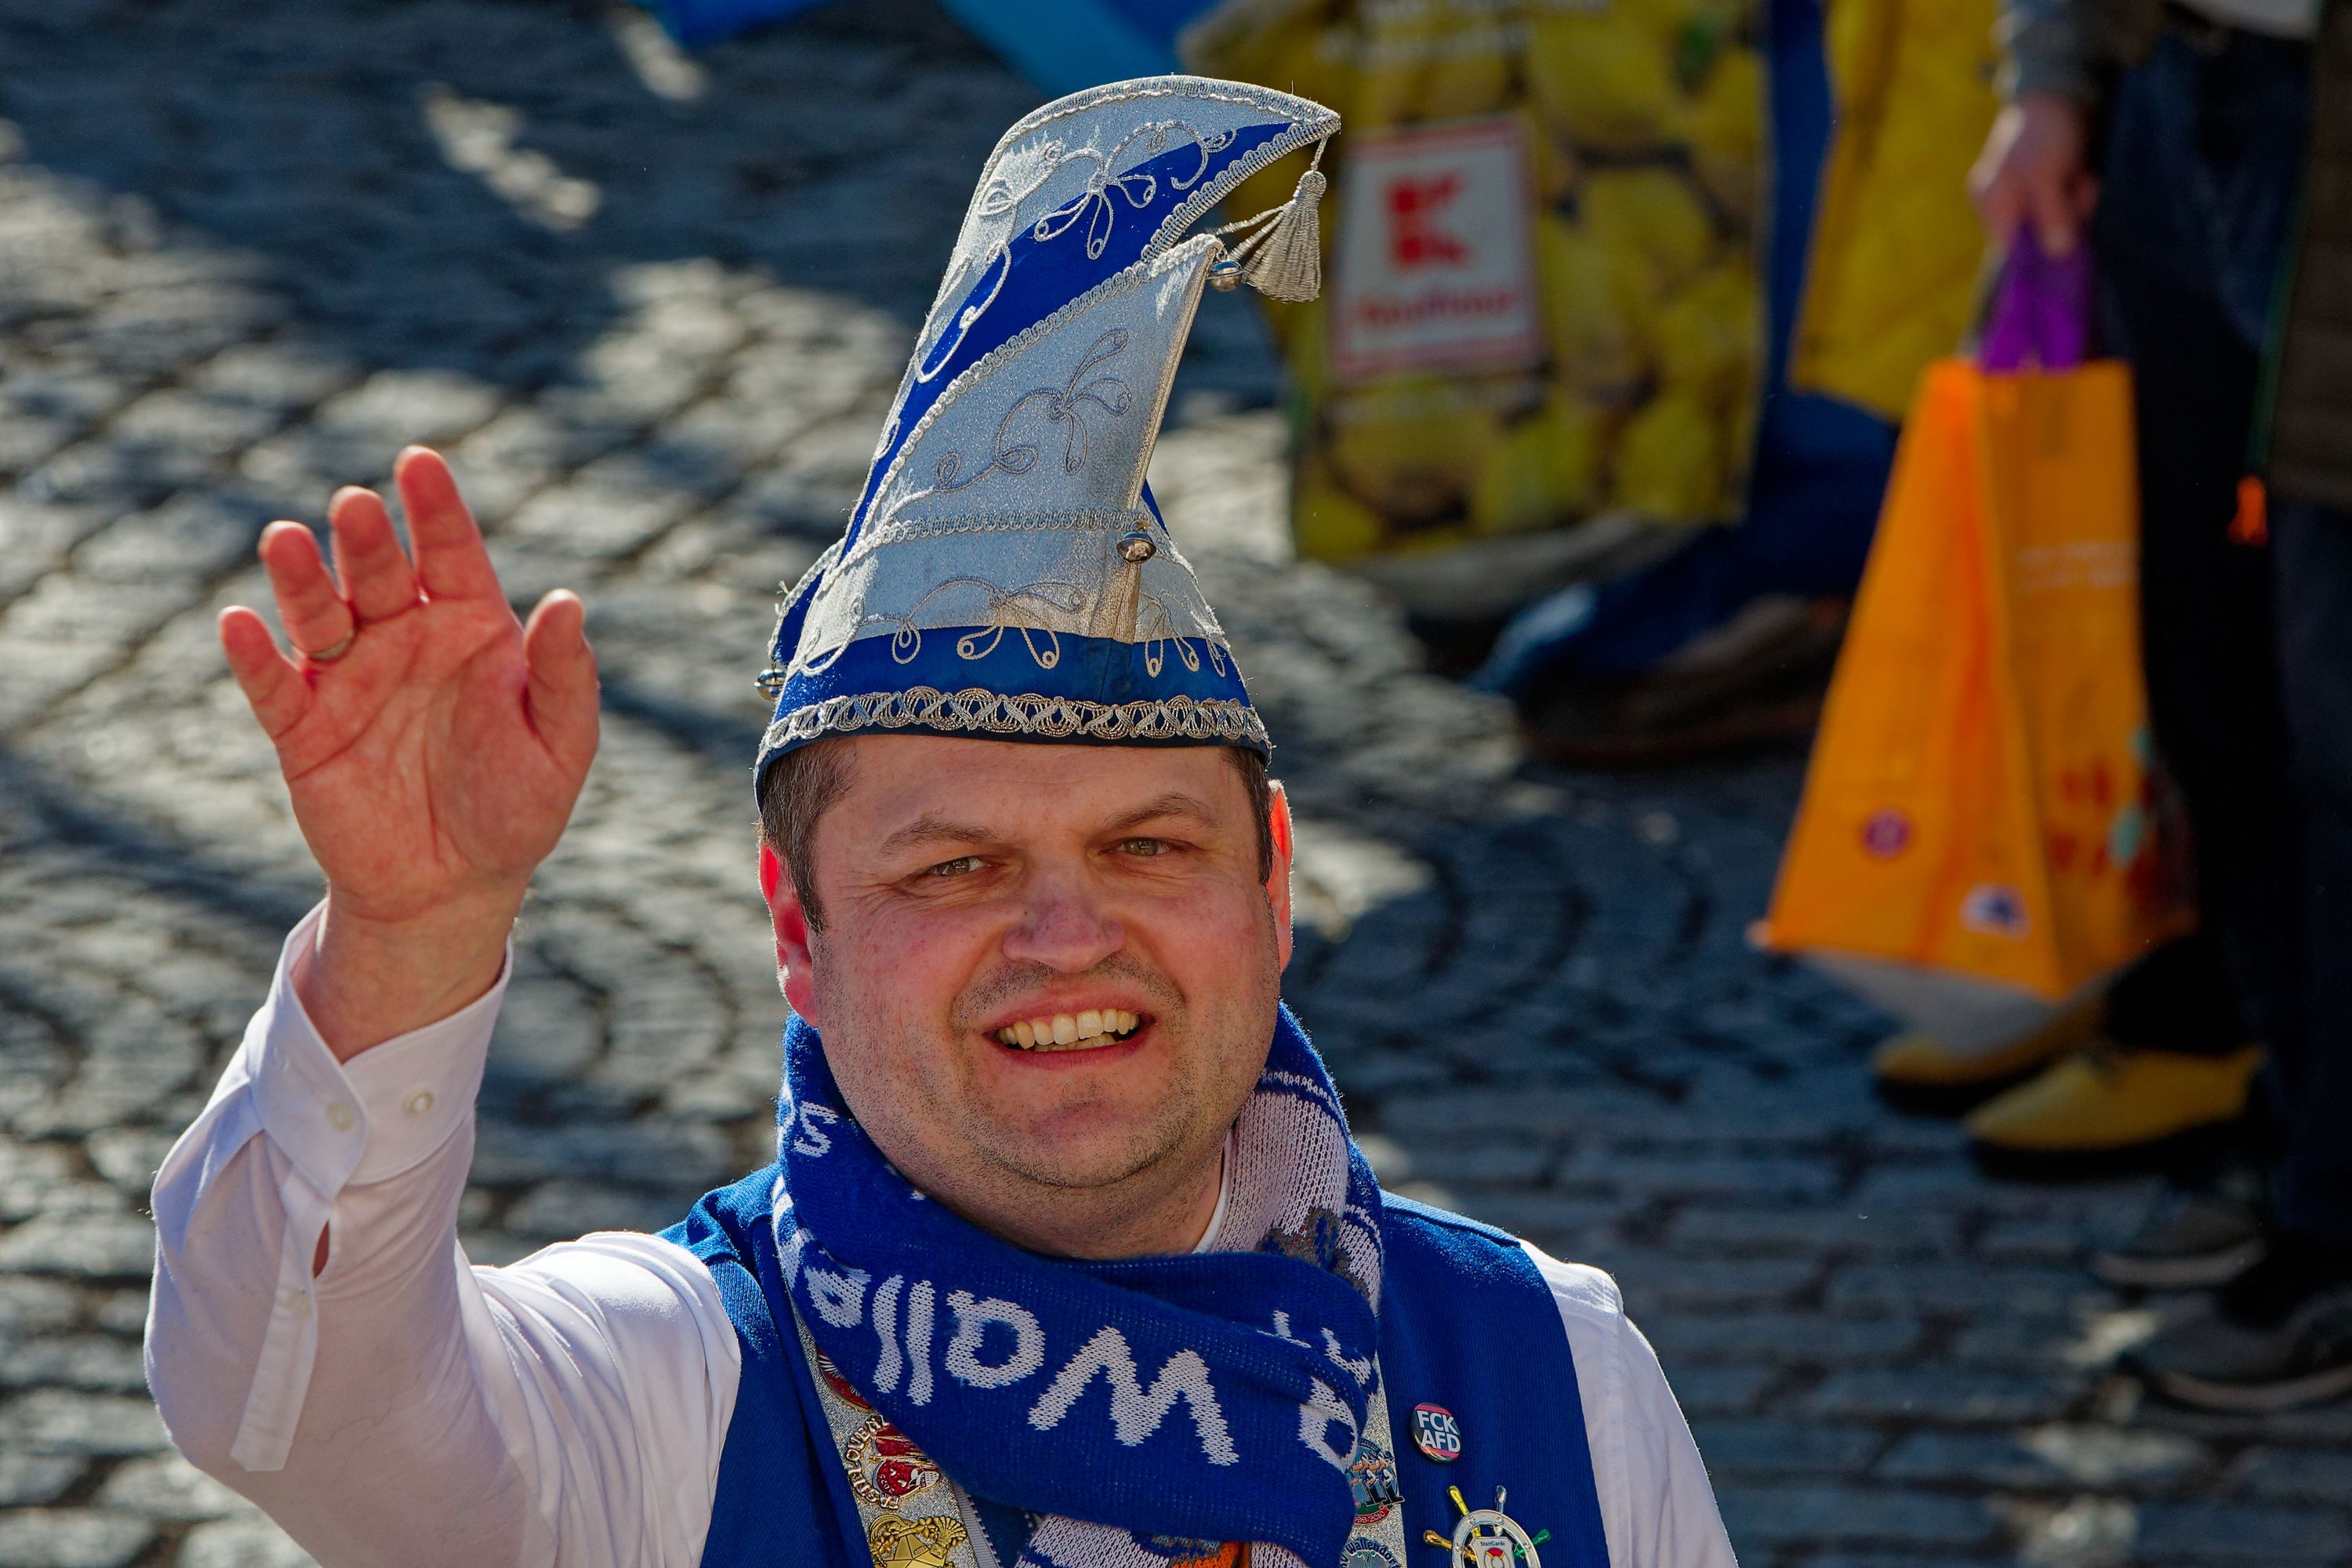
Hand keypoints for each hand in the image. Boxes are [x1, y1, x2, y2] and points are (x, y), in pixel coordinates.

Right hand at [220, 447, 598, 1057]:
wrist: (457, 886)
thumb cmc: (517, 807)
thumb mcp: (559, 744)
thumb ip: (562, 675)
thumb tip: (569, 601)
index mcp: (470, 628)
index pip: (452, 553)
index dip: (436, 508)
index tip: (420, 462)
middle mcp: (404, 639)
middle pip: (380, 573)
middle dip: (367, 538)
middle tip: (356, 506)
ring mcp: (348, 679)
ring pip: (318, 614)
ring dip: (302, 578)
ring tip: (286, 540)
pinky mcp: (303, 729)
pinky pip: (272, 686)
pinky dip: (254, 656)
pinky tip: (239, 623)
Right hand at [1971, 93, 2097, 255]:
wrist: (2058, 90)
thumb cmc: (2045, 132)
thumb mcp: (2047, 176)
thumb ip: (2052, 217)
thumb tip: (2058, 255)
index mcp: (1991, 201)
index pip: (2012, 248)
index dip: (2041, 248)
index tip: (2069, 234)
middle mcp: (2000, 203)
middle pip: (2035, 236)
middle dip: (2065, 216)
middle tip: (2078, 187)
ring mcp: (2021, 194)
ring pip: (2053, 221)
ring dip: (2075, 203)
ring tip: (2079, 176)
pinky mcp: (2041, 186)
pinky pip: (2060, 205)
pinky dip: (2075, 193)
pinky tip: (2078, 174)